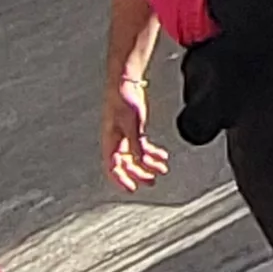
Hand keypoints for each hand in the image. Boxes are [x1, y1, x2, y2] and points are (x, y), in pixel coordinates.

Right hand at [103, 77, 170, 191]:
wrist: (126, 82)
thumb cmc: (124, 100)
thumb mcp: (132, 124)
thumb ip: (136, 144)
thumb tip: (141, 163)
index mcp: (110, 141)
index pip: (112, 167)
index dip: (121, 180)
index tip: (132, 189)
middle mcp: (115, 141)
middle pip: (126, 164)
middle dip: (139, 174)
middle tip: (152, 181)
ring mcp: (124, 135)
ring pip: (135, 157)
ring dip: (148, 165)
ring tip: (162, 170)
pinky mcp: (133, 129)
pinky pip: (142, 147)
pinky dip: (152, 153)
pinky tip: (162, 156)